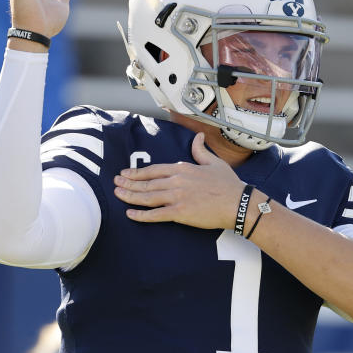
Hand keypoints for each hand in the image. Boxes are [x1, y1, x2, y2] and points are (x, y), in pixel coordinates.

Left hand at [114, 133, 245, 228]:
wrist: (237, 202)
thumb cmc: (228, 184)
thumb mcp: (214, 162)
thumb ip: (201, 150)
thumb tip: (198, 137)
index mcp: (182, 168)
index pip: (154, 169)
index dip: (137, 172)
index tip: (126, 173)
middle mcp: (176, 181)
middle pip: (146, 182)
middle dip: (128, 183)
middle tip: (115, 184)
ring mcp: (176, 197)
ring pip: (147, 197)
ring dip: (130, 196)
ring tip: (117, 195)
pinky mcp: (179, 213)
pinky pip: (155, 214)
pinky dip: (141, 215)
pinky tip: (130, 214)